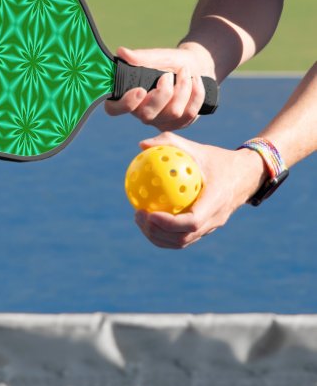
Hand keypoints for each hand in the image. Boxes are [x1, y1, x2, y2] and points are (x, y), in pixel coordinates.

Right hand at [105, 45, 214, 130]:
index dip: (125, 104)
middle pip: (147, 115)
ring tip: (185, 72)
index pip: (114, 109)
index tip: (140, 90)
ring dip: (183, 88)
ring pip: (173, 113)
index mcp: (128, 96)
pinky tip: (196, 81)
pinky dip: (196, 93)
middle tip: (168, 75)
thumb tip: (122, 52)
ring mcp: (160, 121)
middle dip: (163, 93)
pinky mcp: (178, 124)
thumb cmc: (171, 62)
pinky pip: (189, 114)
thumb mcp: (158, 56)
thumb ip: (141, 57)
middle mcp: (141, 112)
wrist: (196, 67)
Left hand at [133, 132, 267, 248]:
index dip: (169, 223)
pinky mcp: (206, 229)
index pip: (192, 222)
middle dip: (157, 232)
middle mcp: (215, 219)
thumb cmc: (218, 159)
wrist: (246, 175)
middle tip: (138, 215)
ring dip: (158, 236)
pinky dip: (164, 234)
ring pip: (182, 242)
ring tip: (140, 219)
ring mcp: (211, 227)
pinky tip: (149, 218)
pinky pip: (183, 237)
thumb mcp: (197, 148)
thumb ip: (170, 143)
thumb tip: (142, 145)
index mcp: (216, 201)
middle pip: (183, 238)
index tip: (149, 213)